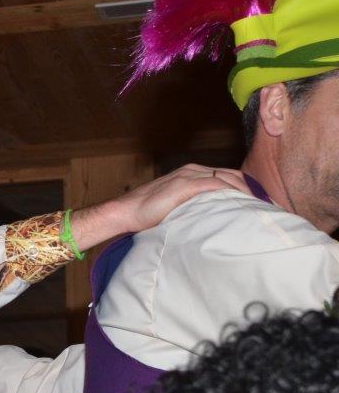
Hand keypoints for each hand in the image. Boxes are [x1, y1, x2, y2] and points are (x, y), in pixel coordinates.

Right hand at [72, 165, 247, 250]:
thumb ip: (194, 207)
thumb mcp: (177, 208)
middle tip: (267, 207)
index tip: (259, 204)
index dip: (245, 189)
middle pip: (233, 175)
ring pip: (227, 178)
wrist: (125, 212)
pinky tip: (241, 204)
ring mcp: (189, 175)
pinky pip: (215, 184)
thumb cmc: (147, 215)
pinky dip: (231, 192)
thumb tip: (213, 221)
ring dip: (246, 192)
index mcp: (192, 174)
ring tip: (259, 208)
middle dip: (251, 190)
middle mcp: (193, 170)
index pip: (227, 176)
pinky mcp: (185, 184)